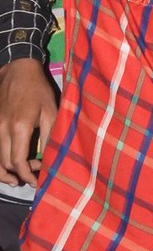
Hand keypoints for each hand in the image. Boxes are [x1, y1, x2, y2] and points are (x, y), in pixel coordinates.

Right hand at [0, 58, 57, 186]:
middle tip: (34, 171)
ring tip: (17, 177)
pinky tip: (8, 162)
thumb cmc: (38, 90)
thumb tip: (50, 157)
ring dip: (5, 170)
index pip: (18, 162)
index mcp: (19, 127)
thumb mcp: (51, 111)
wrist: (18, 70)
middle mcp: (2, 129)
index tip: (36, 180)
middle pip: (4, 163)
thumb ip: (50, 135)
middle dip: (19, 173)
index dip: (26, 175)